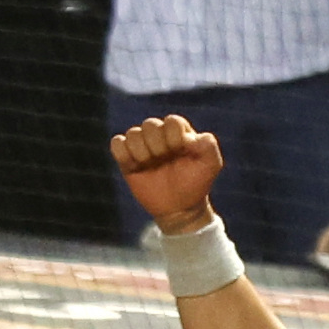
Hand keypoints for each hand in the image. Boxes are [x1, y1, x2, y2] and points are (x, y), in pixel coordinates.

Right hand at [112, 112, 223, 230]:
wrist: (179, 208)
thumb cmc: (196, 183)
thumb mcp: (211, 164)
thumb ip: (209, 145)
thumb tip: (191, 137)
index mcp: (178, 130)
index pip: (171, 121)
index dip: (174, 137)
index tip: (181, 153)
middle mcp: (159, 134)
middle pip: (150, 124)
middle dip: (158, 145)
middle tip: (164, 161)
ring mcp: (142, 145)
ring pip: (133, 133)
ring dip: (141, 151)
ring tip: (150, 165)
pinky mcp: (127, 158)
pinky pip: (117, 144)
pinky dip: (123, 153)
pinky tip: (135, 166)